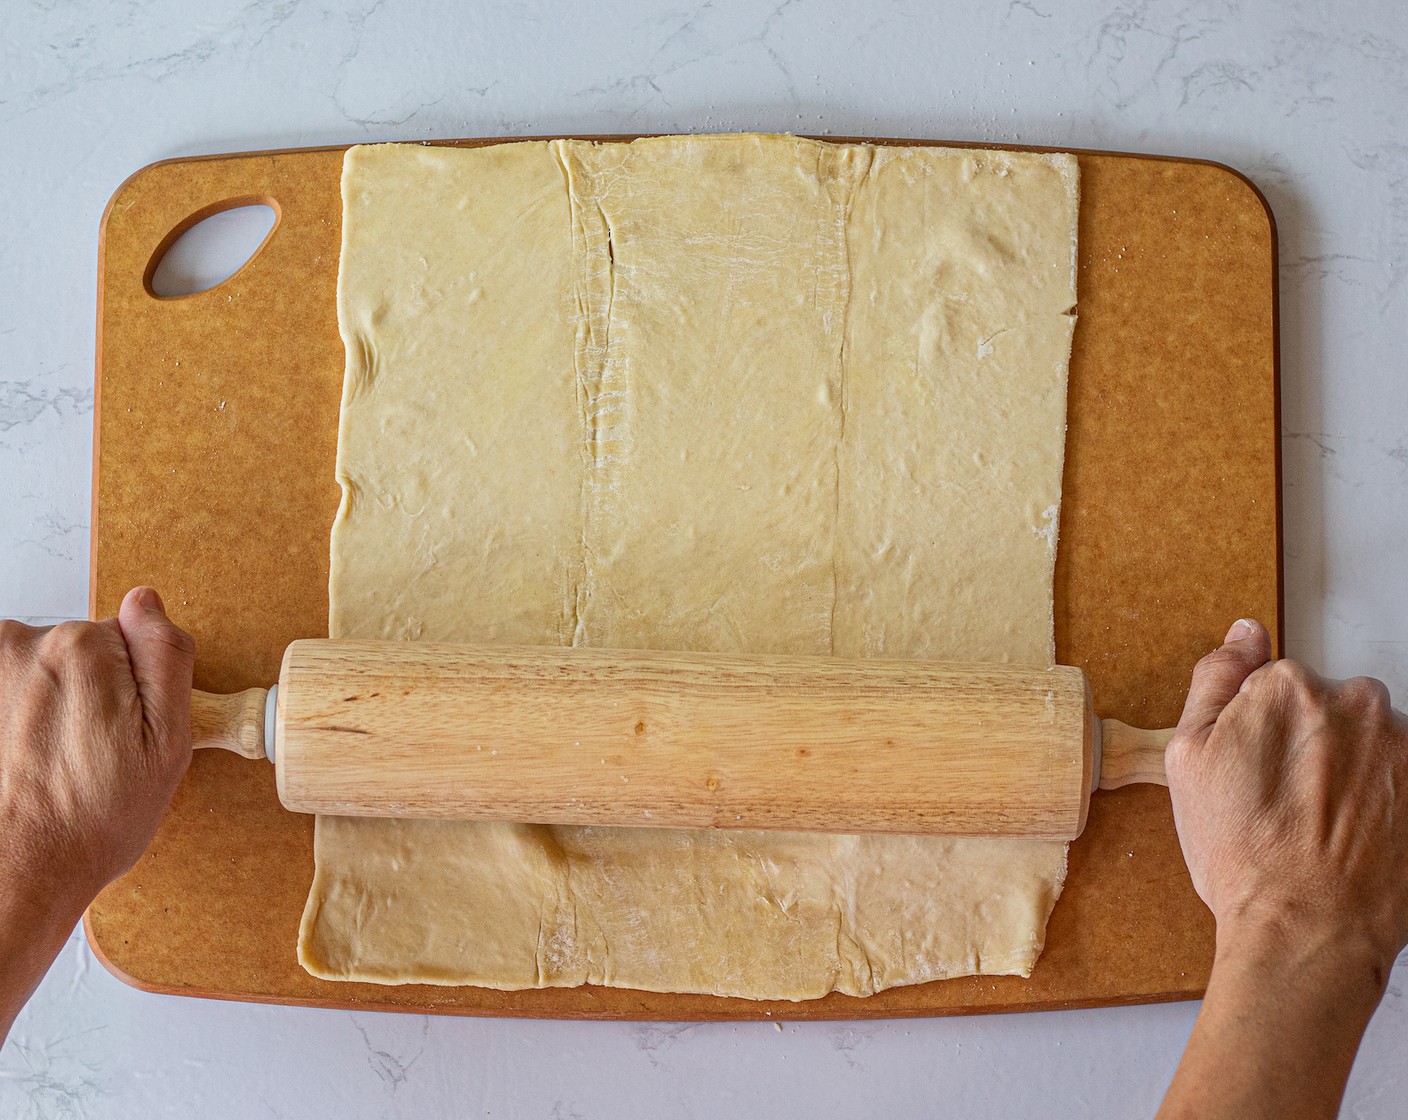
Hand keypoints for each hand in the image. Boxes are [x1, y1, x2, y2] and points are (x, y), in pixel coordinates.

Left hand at [0, 587, 194, 916]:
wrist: (18, 872)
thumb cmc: (92, 819)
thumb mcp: (168, 742)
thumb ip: (165, 657)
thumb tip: (146, 603)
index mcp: (83, 649)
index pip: (123, 638)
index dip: (132, 685)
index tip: (124, 728)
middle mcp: (20, 647)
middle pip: (74, 652)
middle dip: (86, 693)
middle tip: (91, 751)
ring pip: (34, 673)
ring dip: (45, 708)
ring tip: (51, 761)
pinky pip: (6, 691)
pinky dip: (16, 720)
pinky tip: (22, 758)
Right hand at [1166, 618, 1407, 977]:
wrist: (1306, 930)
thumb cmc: (1242, 853)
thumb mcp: (1188, 758)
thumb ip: (1215, 680)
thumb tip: (1244, 633)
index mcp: (1289, 687)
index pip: (1276, 685)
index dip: (1259, 731)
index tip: (1255, 772)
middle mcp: (1356, 704)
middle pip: (1330, 709)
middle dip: (1311, 746)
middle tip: (1285, 803)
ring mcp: (1402, 747)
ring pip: (1370, 743)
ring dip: (1351, 774)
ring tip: (1321, 827)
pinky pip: (1400, 779)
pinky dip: (1383, 802)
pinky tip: (1356, 837)